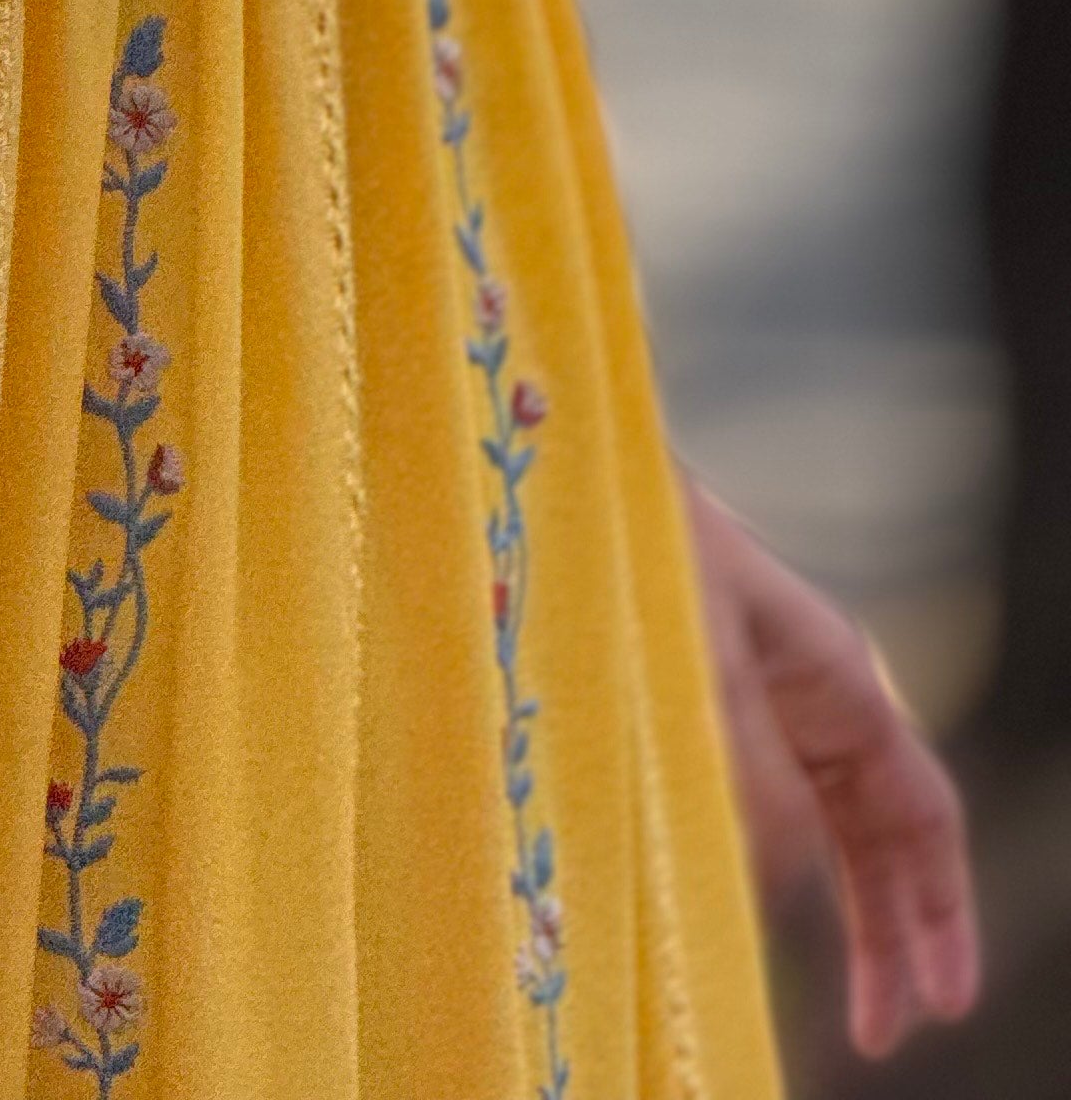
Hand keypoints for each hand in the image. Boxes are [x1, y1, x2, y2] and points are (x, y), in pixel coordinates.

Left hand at [679, 463, 979, 1058]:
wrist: (560, 469)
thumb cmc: (637, 548)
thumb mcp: (699, 664)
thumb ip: (749, 772)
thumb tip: (784, 883)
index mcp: (836, 676)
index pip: (920, 813)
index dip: (938, 908)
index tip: (944, 1002)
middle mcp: (811, 694)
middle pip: (880, 836)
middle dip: (894, 934)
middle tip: (889, 1035)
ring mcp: (759, 699)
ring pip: (823, 830)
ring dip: (838, 919)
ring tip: (847, 1016)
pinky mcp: (697, 702)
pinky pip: (756, 804)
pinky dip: (767, 870)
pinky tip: (744, 920)